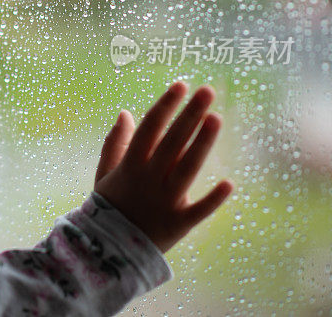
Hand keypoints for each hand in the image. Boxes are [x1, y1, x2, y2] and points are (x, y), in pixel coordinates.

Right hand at [93, 81, 233, 253]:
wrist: (108, 250)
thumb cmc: (109, 207)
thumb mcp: (105, 173)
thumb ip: (115, 142)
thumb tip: (126, 112)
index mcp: (130, 165)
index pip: (150, 128)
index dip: (165, 105)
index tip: (180, 85)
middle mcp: (148, 179)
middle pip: (172, 141)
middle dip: (189, 114)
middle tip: (207, 91)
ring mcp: (164, 201)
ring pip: (187, 167)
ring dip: (202, 143)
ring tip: (216, 118)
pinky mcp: (178, 223)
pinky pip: (198, 209)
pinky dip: (214, 199)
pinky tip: (230, 183)